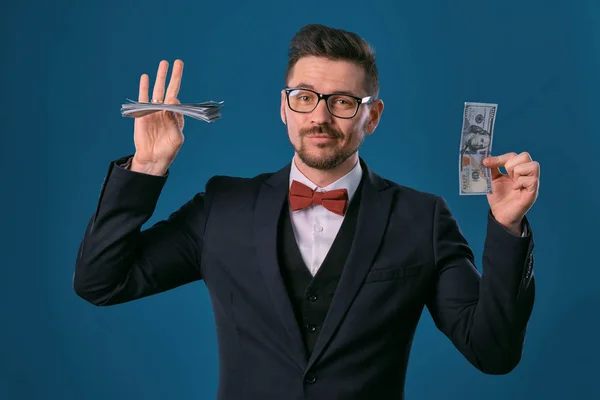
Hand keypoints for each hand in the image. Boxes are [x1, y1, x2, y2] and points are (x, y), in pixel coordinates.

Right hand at [131, 60, 184, 175]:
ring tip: (163, 63)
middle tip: (178, 62)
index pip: (178, 103)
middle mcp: (166, 111)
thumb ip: (175, 121)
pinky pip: (143, 97)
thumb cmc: (168, 150)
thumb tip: (172, 103)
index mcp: (176, 117)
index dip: (176, 102)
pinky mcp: (143, 113)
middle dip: (174, 76)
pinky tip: (145, 77)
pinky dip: (144, 87)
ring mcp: (154, 111)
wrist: (152, 158)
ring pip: (158, 89)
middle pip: (170, 89)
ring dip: (160, 76)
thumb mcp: (176, 138)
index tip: (171, 103)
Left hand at [482, 152, 539, 234]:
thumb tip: (485, 159)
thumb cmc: (499, 197)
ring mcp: (531, 182)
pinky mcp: (533, 191)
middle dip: (511, 163)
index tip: (486, 163)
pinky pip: (532, 179)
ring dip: (518, 172)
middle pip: (525, 156)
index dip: (500, 158)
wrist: (500, 213)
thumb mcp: (492, 180)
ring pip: (533, 165)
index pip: (513, 155)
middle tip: (506, 175)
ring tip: (513, 182)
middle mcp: (525, 174)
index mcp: (516, 169)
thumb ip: (490, 168)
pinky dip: (521, 182)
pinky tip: (516, 189)